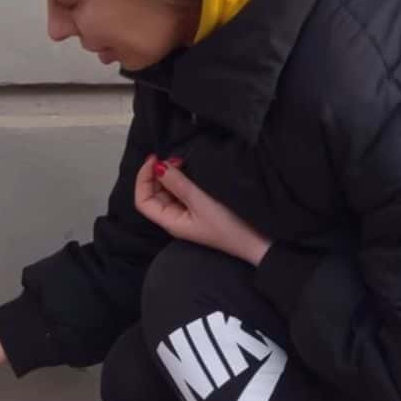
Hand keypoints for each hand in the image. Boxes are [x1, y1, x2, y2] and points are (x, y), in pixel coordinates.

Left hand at [134, 156, 271, 264]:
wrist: (258, 242)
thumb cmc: (230, 226)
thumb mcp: (202, 202)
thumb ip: (179, 184)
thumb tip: (158, 167)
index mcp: (170, 221)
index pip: (143, 201)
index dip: (143, 179)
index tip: (155, 160)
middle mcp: (175, 218)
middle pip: (153, 195)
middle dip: (157, 174)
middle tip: (173, 158)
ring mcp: (187, 214)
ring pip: (167, 192)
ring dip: (170, 175)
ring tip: (182, 161)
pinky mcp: (200, 209)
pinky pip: (182, 192)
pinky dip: (182, 178)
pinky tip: (190, 169)